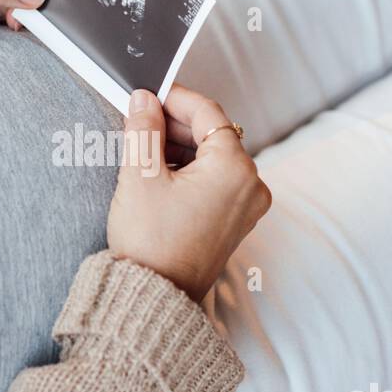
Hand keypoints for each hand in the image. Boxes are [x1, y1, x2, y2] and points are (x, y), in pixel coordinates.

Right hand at [107, 86, 271, 301]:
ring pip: (214, 158)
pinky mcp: (234, 223)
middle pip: (214, 135)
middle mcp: (251, 186)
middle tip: (140, 119)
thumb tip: (145, 100)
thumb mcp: (140, 175)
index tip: (149, 94)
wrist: (153, 297)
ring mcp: (246, 207)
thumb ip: (144, 129)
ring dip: (181, 148)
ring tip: (144, 149)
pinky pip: (216, 182)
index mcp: (235, 169)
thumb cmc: (150, 243)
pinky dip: (190, 172)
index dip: (175, 98)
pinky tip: (160, 174)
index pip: (208, 113)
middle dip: (176, 124)